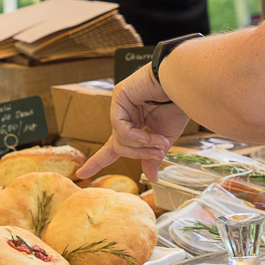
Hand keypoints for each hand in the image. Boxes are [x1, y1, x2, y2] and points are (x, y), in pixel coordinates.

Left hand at [78, 66, 188, 181]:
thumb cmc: (177, 107)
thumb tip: (151, 179)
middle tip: (159, 155)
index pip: (113, 148)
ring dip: (142, 146)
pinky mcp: (119, 96)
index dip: (97, 162)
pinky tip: (147, 137)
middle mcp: (124, 116)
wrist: (184, 85)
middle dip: (138, 154)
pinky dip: (134, 137)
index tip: (80, 174)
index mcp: (133, 125)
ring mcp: (120, 106)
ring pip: (120, 139)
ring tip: (161, 143)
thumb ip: (152, 156)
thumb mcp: (165, 138)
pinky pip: (120, 127)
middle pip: (119, 147)